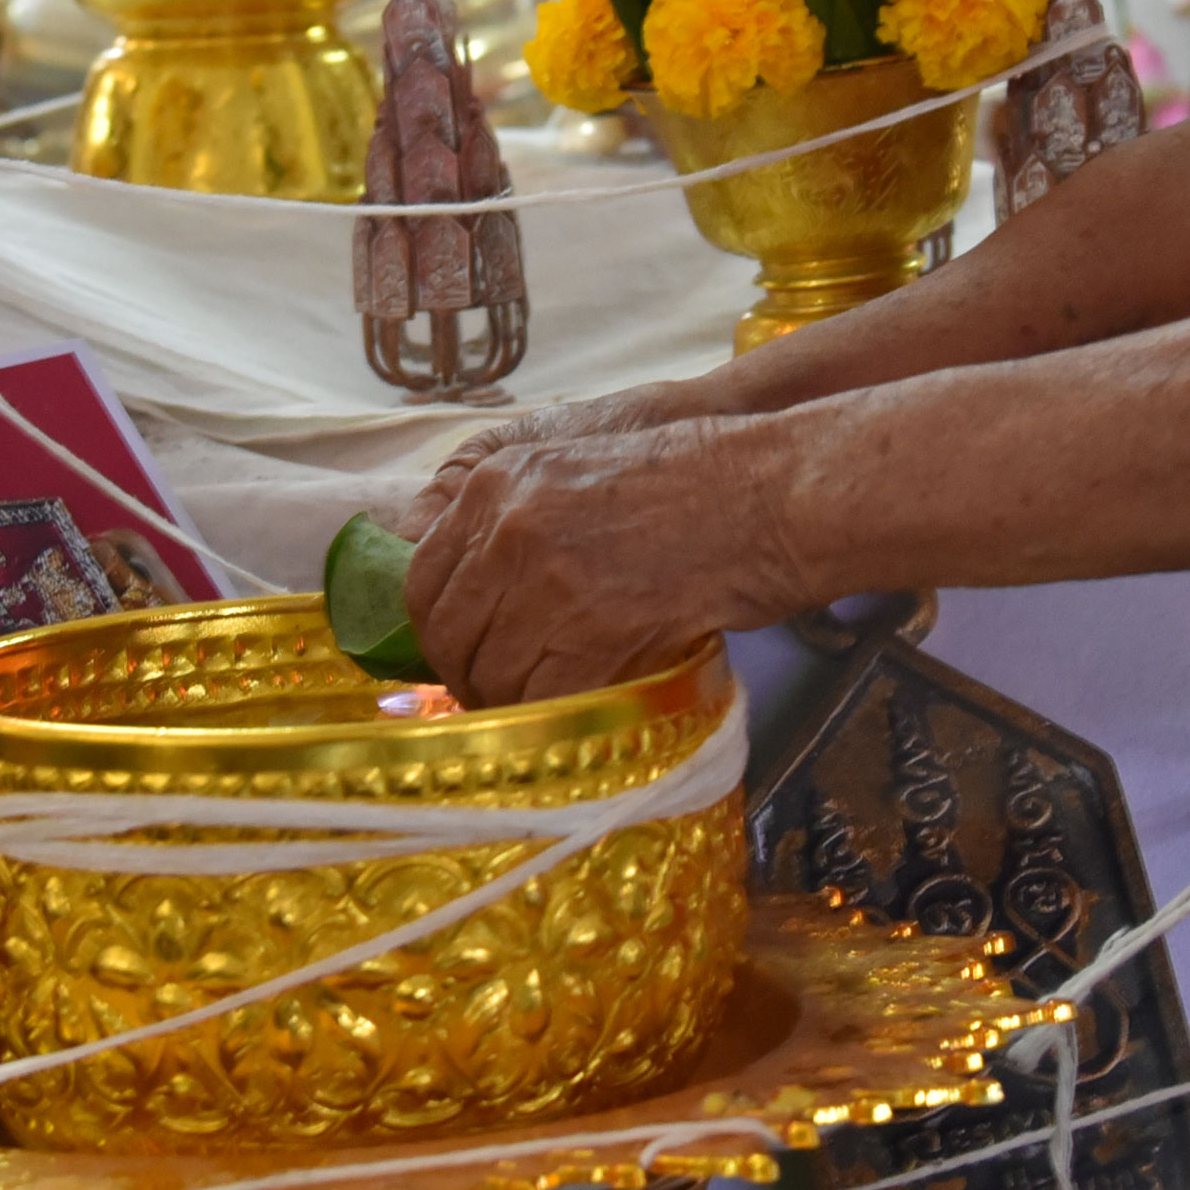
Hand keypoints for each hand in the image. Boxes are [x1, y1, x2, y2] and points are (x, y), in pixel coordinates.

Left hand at [406, 413, 815, 706]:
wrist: (767, 493)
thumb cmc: (689, 481)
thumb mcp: (575, 470)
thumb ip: (514, 520)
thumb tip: (475, 598)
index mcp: (495, 482)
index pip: (422, 579)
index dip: (438, 631)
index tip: (460, 654)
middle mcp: (507, 528)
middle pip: (449, 633)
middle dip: (467, 675)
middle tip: (497, 695)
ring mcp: (546, 581)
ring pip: (492, 674)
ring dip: (512, 704)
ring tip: (543, 708)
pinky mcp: (591, 630)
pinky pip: (543, 699)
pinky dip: (553, 719)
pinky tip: (575, 714)